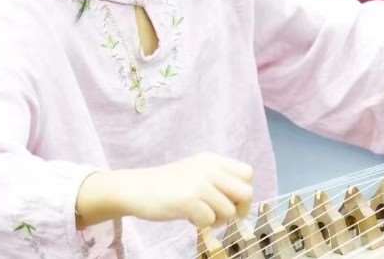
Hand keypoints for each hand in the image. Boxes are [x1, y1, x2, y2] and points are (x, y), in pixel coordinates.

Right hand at [115, 153, 253, 227]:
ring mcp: (199, 183)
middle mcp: (209, 169)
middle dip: (239, 209)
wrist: (135, 188)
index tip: (232, 202)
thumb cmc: (167, 185)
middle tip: (222, 215)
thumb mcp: (196, 171)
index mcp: (212, 160)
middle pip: (246, 193)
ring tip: (199, 214)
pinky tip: (187, 216)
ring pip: (229, 211)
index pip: (248, 173)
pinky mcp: (188, 200)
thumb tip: (243, 202)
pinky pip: (209, 220)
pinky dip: (200, 224)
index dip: (244, 191)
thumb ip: (218, 180)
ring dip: (216, 219)